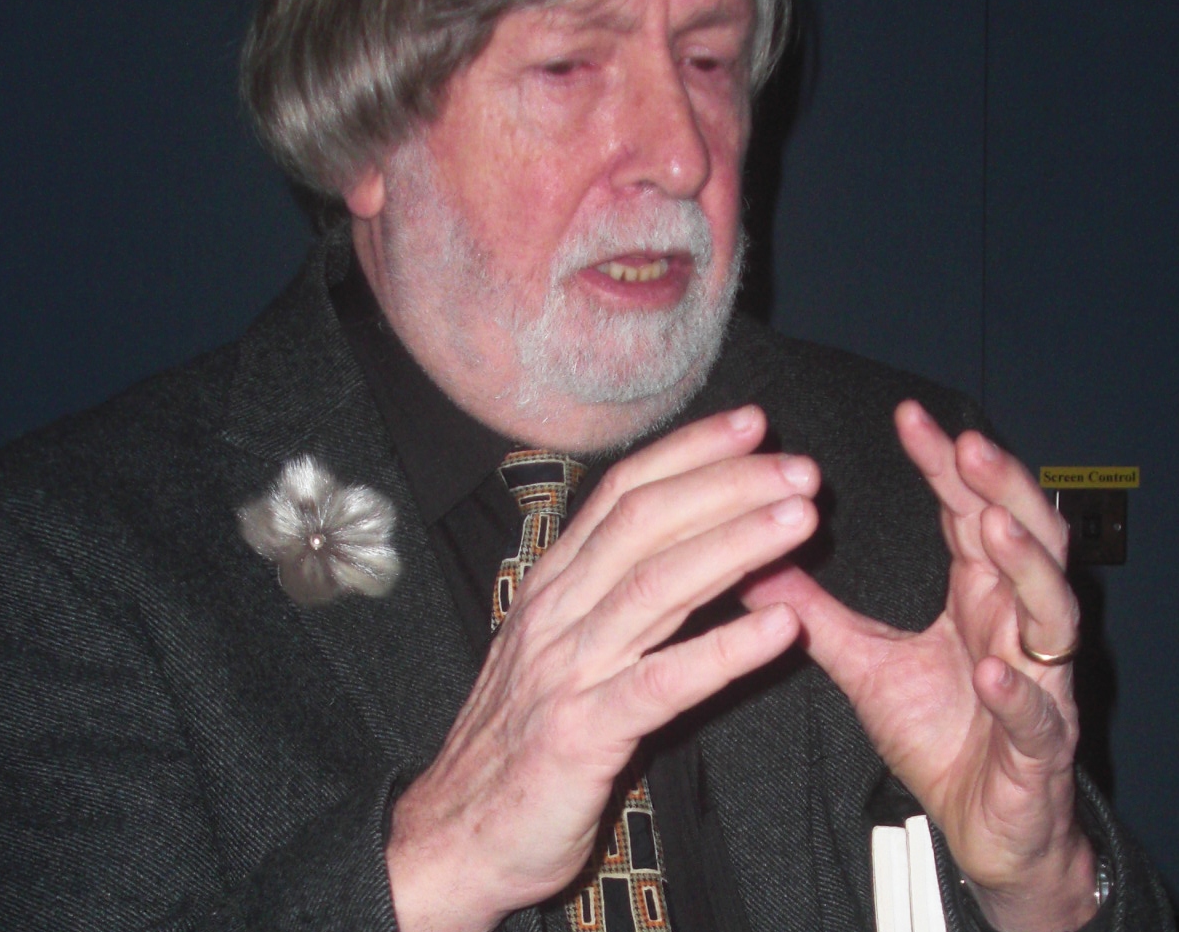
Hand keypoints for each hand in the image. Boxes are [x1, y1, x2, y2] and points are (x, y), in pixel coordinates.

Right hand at [387, 406, 815, 931]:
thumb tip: (683, 541)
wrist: (458, 829)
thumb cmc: (519, 735)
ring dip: (734, 546)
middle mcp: (558, 609)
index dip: (689, 452)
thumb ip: (610, 594)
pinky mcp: (584, 731)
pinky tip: (781, 629)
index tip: (750, 427)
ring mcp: (568, 667)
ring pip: (657, 585)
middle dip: (727, 485)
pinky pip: (664, 681)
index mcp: (554, 583)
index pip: (622, 493)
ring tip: (799, 521)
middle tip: (798, 469)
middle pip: (645, 523)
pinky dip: (724, 649)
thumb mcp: (555, 644)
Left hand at [743, 400, 1095, 931]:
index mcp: (977, 593)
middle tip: (967, 445)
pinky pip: (1037, 710)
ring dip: (1024, 566)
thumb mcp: (863, 661)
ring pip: (1052, 609)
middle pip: (1028, 537)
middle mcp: (1014, 621)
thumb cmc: (936, 731)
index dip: (945, 464)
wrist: (977, 821)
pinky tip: (989, 664)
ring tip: (987, 527)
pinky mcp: (1039, 743)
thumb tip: (756, 558)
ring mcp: (1036, 677)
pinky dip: (1016, 686)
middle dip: (1003, 488)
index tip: (909, 417)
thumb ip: (816, 609)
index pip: (967, 510)